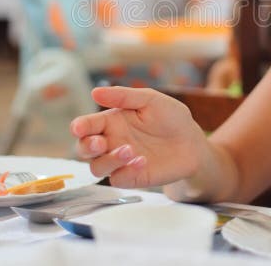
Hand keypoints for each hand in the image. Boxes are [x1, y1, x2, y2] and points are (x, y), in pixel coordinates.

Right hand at [70, 86, 206, 188]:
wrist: (192, 142)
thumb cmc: (171, 118)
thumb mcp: (150, 100)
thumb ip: (124, 96)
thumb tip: (95, 92)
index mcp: (111, 121)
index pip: (87, 125)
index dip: (79, 126)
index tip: (78, 127)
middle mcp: (111, 142)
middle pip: (83, 149)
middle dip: (86, 147)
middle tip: (101, 143)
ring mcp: (120, 162)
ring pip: (97, 167)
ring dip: (108, 160)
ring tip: (130, 150)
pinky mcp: (132, 177)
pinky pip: (117, 179)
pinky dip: (126, 172)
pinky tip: (142, 162)